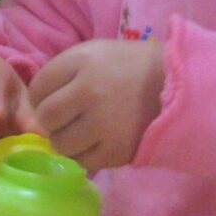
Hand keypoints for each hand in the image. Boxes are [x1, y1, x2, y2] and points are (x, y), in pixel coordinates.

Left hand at [28, 39, 164, 171]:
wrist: (179, 86)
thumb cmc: (131, 68)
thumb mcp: (96, 53)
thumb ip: (63, 73)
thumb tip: (36, 107)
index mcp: (83, 61)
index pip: (38, 87)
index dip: (42, 96)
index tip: (56, 99)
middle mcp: (90, 91)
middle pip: (46, 117)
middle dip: (52, 120)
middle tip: (68, 119)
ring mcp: (103, 123)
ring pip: (61, 144)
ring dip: (67, 141)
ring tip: (83, 133)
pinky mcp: (116, 150)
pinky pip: (82, 162)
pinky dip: (84, 156)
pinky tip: (96, 144)